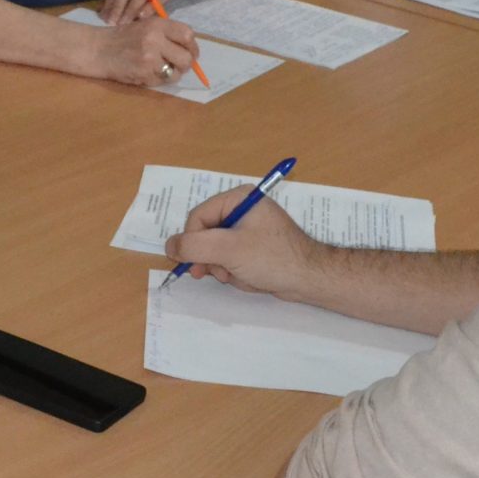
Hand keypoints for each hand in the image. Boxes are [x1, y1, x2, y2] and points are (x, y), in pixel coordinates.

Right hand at [96, 17, 201, 87]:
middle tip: (180, 65)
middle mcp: (155, 39)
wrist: (98, 49)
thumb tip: (189, 48)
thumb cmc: (123, 37)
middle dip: (186, 64)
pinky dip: (159, 80)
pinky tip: (149, 73)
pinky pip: (162, 82)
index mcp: (157, 24)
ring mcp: (149, 58)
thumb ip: (166, 33)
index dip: (192, 46)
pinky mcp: (143, 74)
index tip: (190, 52)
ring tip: (163, 69)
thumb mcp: (145, 25)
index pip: (187, 35)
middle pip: (186, 57)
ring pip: (176, 73)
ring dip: (173, 74)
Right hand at [165, 191, 321, 300]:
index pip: (198, 216)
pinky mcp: (254, 248)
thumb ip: (194, 246)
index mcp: (238, 199)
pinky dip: (234, 272)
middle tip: (218, 273)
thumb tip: (169, 245)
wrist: (309, 279)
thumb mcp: (228, 250)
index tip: (196, 264)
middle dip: (210, 258)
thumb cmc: (272, 258)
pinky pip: (230, 259)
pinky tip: (248, 278)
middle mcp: (242, 209)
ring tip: (238, 275)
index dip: (192, 241)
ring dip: (222, 268)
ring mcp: (249, 229)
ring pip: (215, 250)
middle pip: (205, 233)